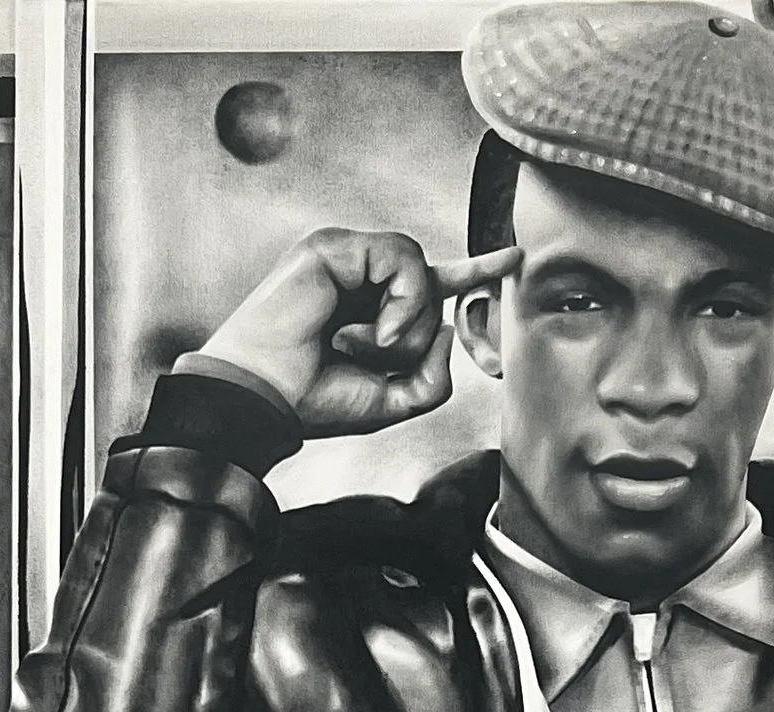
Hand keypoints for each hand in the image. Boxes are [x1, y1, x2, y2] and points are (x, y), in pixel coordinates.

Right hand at [198, 229, 521, 437]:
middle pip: (431, 282)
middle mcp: (357, 278)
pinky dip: (396, 301)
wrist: (262, 402)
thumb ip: (433, 373)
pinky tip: (360, 329)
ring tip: (361, 344)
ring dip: (405, 319)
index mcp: (368, 308)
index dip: (473, 271)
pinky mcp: (332, 247)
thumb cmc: (311, 401)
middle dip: (413, 332)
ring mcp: (344, 258)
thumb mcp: (392, 400)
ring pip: (420, 268)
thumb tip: (447, 323)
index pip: (431, 282)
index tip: (511, 259)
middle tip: (365, 356)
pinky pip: (401, 259)